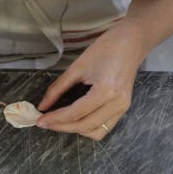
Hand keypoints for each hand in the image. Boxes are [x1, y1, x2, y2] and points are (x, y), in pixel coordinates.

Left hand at [36, 22, 144, 138]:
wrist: (132, 41)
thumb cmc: (106, 48)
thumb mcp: (78, 66)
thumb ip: (58, 88)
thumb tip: (43, 105)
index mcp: (106, 91)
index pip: (75, 113)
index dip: (55, 119)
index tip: (40, 120)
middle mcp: (117, 104)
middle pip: (84, 126)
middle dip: (62, 127)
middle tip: (45, 123)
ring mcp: (123, 108)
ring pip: (96, 132)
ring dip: (76, 130)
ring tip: (60, 122)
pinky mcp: (124, 109)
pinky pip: (105, 127)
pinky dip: (88, 128)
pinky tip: (76, 119)